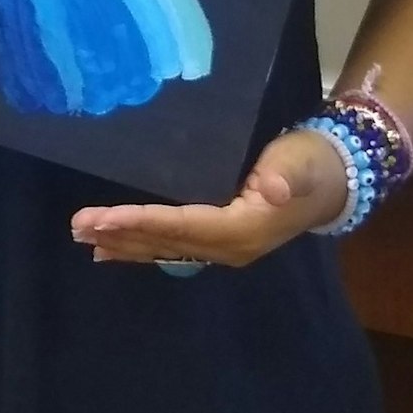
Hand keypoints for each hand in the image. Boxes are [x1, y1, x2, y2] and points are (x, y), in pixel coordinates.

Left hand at [71, 128, 350, 267]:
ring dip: (125, 244)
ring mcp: (223, 248)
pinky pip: (173, 248)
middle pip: (166, 243)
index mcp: (242, 229)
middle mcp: (228, 247)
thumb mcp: (299, 162)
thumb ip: (283, 176)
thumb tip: (271, 191)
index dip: (142, 222)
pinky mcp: (219, 241)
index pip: (182, 226)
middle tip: (79, 226)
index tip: (103, 219)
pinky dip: (142, 248)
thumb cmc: (310, 162)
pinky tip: (114, 250)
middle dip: (121, 235)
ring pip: (165, 249)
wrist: (333, 178)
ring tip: (85, 238)